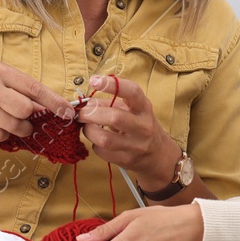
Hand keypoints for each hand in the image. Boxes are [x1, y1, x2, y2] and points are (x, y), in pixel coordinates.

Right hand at [0, 62, 74, 142]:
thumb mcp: (3, 85)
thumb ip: (27, 94)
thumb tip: (56, 109)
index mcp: (0, 70)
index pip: (34, 87)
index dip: (54, 102)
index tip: (68, 112)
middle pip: (25, 109)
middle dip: (30, 119)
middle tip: (25, 119)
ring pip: (14, 125)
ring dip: (17, 130)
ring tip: (8, 122)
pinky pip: (0, 136)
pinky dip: (2, 136)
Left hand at [76, 74, 176, 188]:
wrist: (158, 155)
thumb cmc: (140, 126)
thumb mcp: (133, 110)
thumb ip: (111, 103)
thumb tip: (86, 103)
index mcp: (144, 108)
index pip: (132, 92)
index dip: (112, 84)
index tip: (94, 80)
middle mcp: (143, 126)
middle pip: (114, 117)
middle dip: (91, 113)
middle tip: (81, 112)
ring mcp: (136, 146)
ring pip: (104, 139)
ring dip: (89, 131)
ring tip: (86, 126)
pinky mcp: (127, 160)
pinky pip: (102, 152)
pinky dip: (94, 144)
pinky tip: (98, 141)